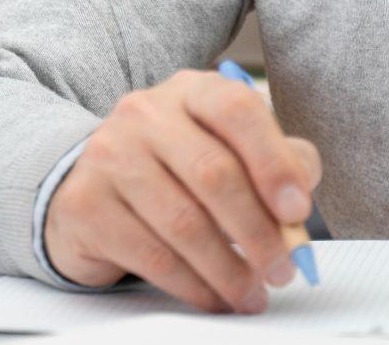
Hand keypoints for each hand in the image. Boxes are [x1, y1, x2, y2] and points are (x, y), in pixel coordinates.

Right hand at [45, 69, 322, 314]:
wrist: (93, 183)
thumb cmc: (177, 166)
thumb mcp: (226, 146)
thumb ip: (276, 160)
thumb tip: (301, 194)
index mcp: (191, 91)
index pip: (236, 110)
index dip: (273, 161)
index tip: (298, 210)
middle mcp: (145, 114)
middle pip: (214, 173)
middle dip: (258, 232)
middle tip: (283, 269)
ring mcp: (110, 156)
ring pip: (183, 223)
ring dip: (229, 269)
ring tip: (252, 293)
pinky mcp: (87, 205)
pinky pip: (152, 256)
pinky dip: (194, 286)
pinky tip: (215, 297)